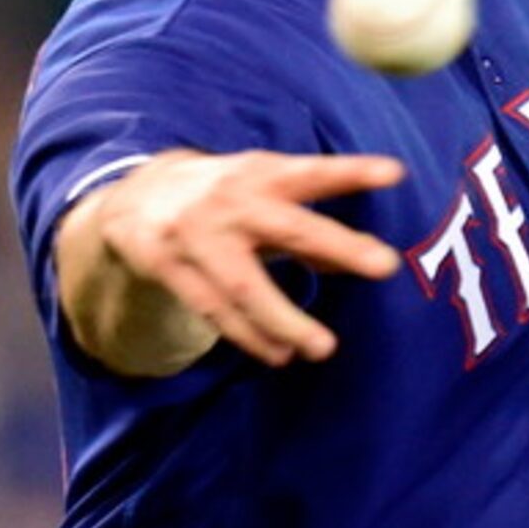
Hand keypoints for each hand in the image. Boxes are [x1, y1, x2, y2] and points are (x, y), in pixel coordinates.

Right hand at [60, 150, 405, 374]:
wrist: (132, 198)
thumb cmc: (221, 196)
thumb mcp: (262, 194)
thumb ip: (307, 225)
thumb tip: (359, 260)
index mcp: (260, 175)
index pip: (312, 173)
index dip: (351, 172)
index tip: (395, 173)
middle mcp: (231, 203)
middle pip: (289, 228)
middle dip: (339, 246)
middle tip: (387, 265)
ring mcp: (198, 237)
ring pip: (246, 285)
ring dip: (285, 319)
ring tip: (323, 347)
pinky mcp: (171, 269)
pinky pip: (215, 310)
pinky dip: (249, 336)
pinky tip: (280, 354)